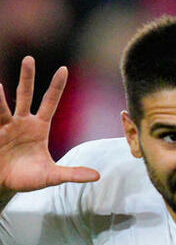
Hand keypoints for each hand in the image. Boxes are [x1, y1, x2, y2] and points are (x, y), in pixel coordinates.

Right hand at [0, 56, 98, 193]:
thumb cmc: (28, 178)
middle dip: (27, 77)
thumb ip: (73, 174)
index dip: (56, 87)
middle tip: (30, 58)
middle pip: (25, 94)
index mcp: (38, 127)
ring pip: (1, 105)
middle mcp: (21, 122)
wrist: (4, 185)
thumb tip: (98, 176)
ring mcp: (4, 126)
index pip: (50, 102)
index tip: (63, 69)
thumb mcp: (52, 176)